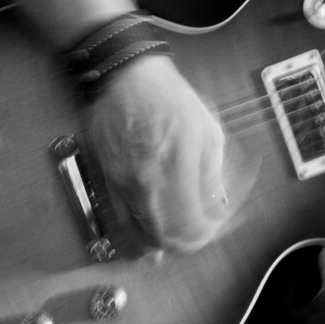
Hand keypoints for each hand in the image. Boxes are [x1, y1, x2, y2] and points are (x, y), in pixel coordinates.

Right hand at [84, 55, 229, 252]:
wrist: (125, 78)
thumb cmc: (169, 97)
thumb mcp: (207, 130)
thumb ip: (212, 174)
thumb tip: (216, 207)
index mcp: (176, 166)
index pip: (192, 226)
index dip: (208, 235)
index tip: (217, 227)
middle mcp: (146, 181)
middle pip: (166, 238)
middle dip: (188, 243)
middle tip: (201, 235)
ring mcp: (123, 184)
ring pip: (141, 236)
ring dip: (163, 244)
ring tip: (178, 242)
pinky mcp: (108, 182)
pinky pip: (122, 221)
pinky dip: (138, 236)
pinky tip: (149, 241)